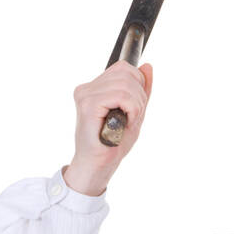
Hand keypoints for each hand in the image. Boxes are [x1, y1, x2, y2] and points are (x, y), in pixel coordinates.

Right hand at [63, 61, 153, 194]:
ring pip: (126, 83)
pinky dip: (131, 110)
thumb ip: (140, 91)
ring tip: (128, 122)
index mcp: (96, 88)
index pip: (123, 68)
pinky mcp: (88, 103)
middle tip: (133, 118)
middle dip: (140, 96)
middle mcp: (88, 87)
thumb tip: (147, 67)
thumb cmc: (112, 146)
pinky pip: (121, 95)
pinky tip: (125, 123)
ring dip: (136, 106)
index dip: (138, 86)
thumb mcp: (133, 114)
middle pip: (126, 72)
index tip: (135, 110)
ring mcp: (86, 94)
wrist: (98, 166)